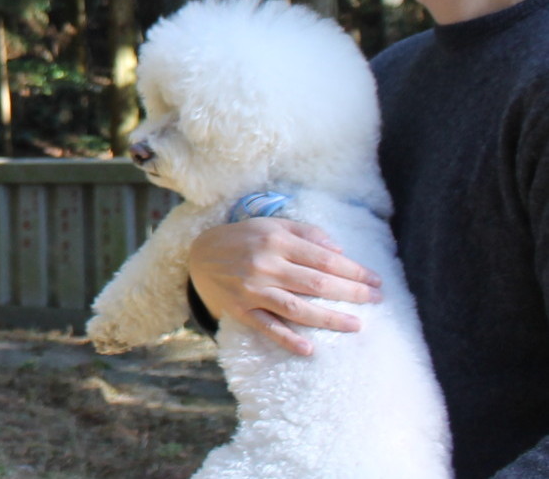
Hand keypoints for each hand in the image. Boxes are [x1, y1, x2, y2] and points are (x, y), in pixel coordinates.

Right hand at [188, 218, 383, 355]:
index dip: (354, 270)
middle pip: (316, 283)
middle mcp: (264, 265)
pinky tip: (309, 349)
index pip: (324, 259)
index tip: (376, 280)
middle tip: (377, 300)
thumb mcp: (270, 225)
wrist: (196, 254)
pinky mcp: (240, 309)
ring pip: (297, 308)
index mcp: (275, 240)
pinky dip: (288, 339)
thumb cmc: (242, 238)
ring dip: (329, 318)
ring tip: (356, 325)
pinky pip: (267, 327)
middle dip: (352, 293)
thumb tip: (339, 252)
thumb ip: (306, 233)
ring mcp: (251, 290)